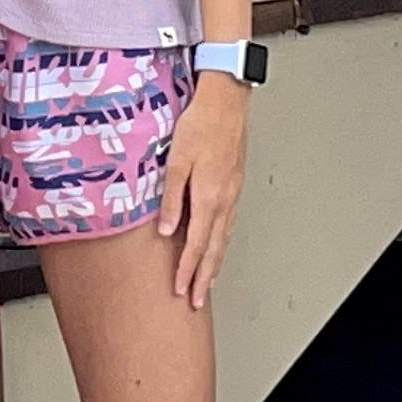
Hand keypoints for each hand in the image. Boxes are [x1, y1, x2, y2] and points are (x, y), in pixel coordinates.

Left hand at [154, 74, 248, 307]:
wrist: (226, 100)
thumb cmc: (200, 123)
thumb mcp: (176, 159)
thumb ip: (171, 198)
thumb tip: (168, 230)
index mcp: (208, 196)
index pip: (196, 244)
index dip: (188, 270)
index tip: (182, 290)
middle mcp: (223, 199)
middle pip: (214, 249)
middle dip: (205, 278)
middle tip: (198, 301)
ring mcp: (231, 193)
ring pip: (224, 238)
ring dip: (215, 263)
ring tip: (209, 282)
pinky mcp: (233, 184)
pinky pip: (229, 223)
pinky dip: (223, 242)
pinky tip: (219, 245)